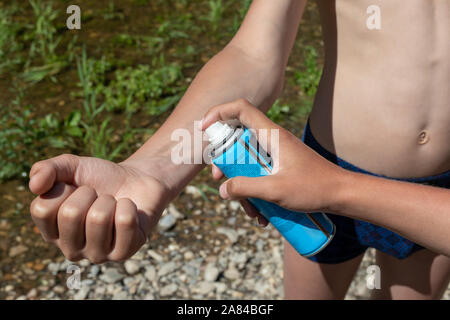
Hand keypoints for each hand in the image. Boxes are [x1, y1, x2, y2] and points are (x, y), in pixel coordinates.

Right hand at [29, 155, 171, 262]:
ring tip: (114, 203)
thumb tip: (34, 186)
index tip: (76, 189)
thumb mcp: (70, 166)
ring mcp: (98, 255)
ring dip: (110, 200)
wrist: (137, 180)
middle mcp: (71, 249)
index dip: (63, 190)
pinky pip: (125, 221)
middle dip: (88, 193)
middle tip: (99, 196)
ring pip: (98, 218)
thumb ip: (47, 169)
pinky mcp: (124, 252)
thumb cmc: (100, 178)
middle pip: (70, 214)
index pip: (42, 210)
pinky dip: (129, 205)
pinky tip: (128, 210)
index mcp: (51, 231)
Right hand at [201, 99, 347, 221]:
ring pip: (247, 162)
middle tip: (219, 180)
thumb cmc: (314, 188)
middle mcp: (272, 140)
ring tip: (251, 212)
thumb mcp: (275, 190)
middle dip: (225, 163)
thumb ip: (246, 189)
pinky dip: (256, 192)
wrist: (342, 195)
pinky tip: (262, 215)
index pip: (241, 109)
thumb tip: (222, 190)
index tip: (204, 129)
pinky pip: (259, 174)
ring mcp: (277, 154)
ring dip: (242, 186)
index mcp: (271, 135)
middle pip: (238, 140)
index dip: (219, 112)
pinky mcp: (281, 167)